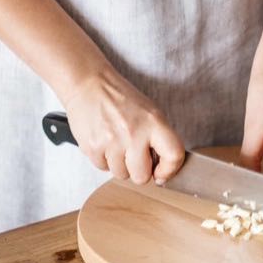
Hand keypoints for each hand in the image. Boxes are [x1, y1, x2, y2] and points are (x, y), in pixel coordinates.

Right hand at [64, 67, 184, 184]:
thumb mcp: (150, 112)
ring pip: (121, 175)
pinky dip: (104, 158)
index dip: (169, 170)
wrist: (89, 84)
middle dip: (138, 170)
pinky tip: (104, 141)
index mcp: (154, 122)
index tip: (162, 173)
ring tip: (116, 143)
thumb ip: (159, 139)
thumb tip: (162, 169)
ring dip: (120, 164)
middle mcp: (134, 133)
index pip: (174, 155)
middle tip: (133, 154)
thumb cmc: (121, 99)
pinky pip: (102, 168)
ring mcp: (112, 142)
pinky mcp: (92, 147)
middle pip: (142, 177)